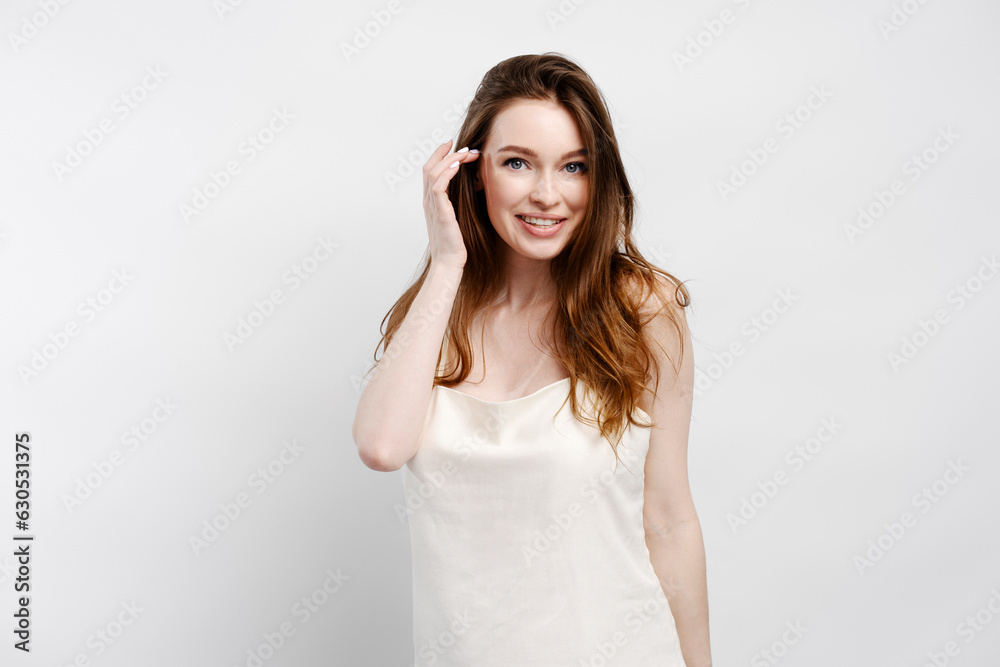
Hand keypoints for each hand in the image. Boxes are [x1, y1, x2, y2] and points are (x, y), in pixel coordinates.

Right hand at [422, 139, 478, 268]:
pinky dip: (447, 171)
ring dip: (451, 158)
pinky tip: (459, 164)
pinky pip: (438, 184)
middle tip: (465, 146)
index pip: (431, 172)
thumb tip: (475, 189)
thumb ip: (459, 204)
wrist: (449, 262)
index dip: (441, 156)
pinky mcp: (439, 211)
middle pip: (429, 167)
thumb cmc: (456, 245)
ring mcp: (432, 206)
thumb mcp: (458, 219)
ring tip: (467, 152)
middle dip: (446, 152)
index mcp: (432, 202)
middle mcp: (428, 201)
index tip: (455, 146)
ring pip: (433, 172)